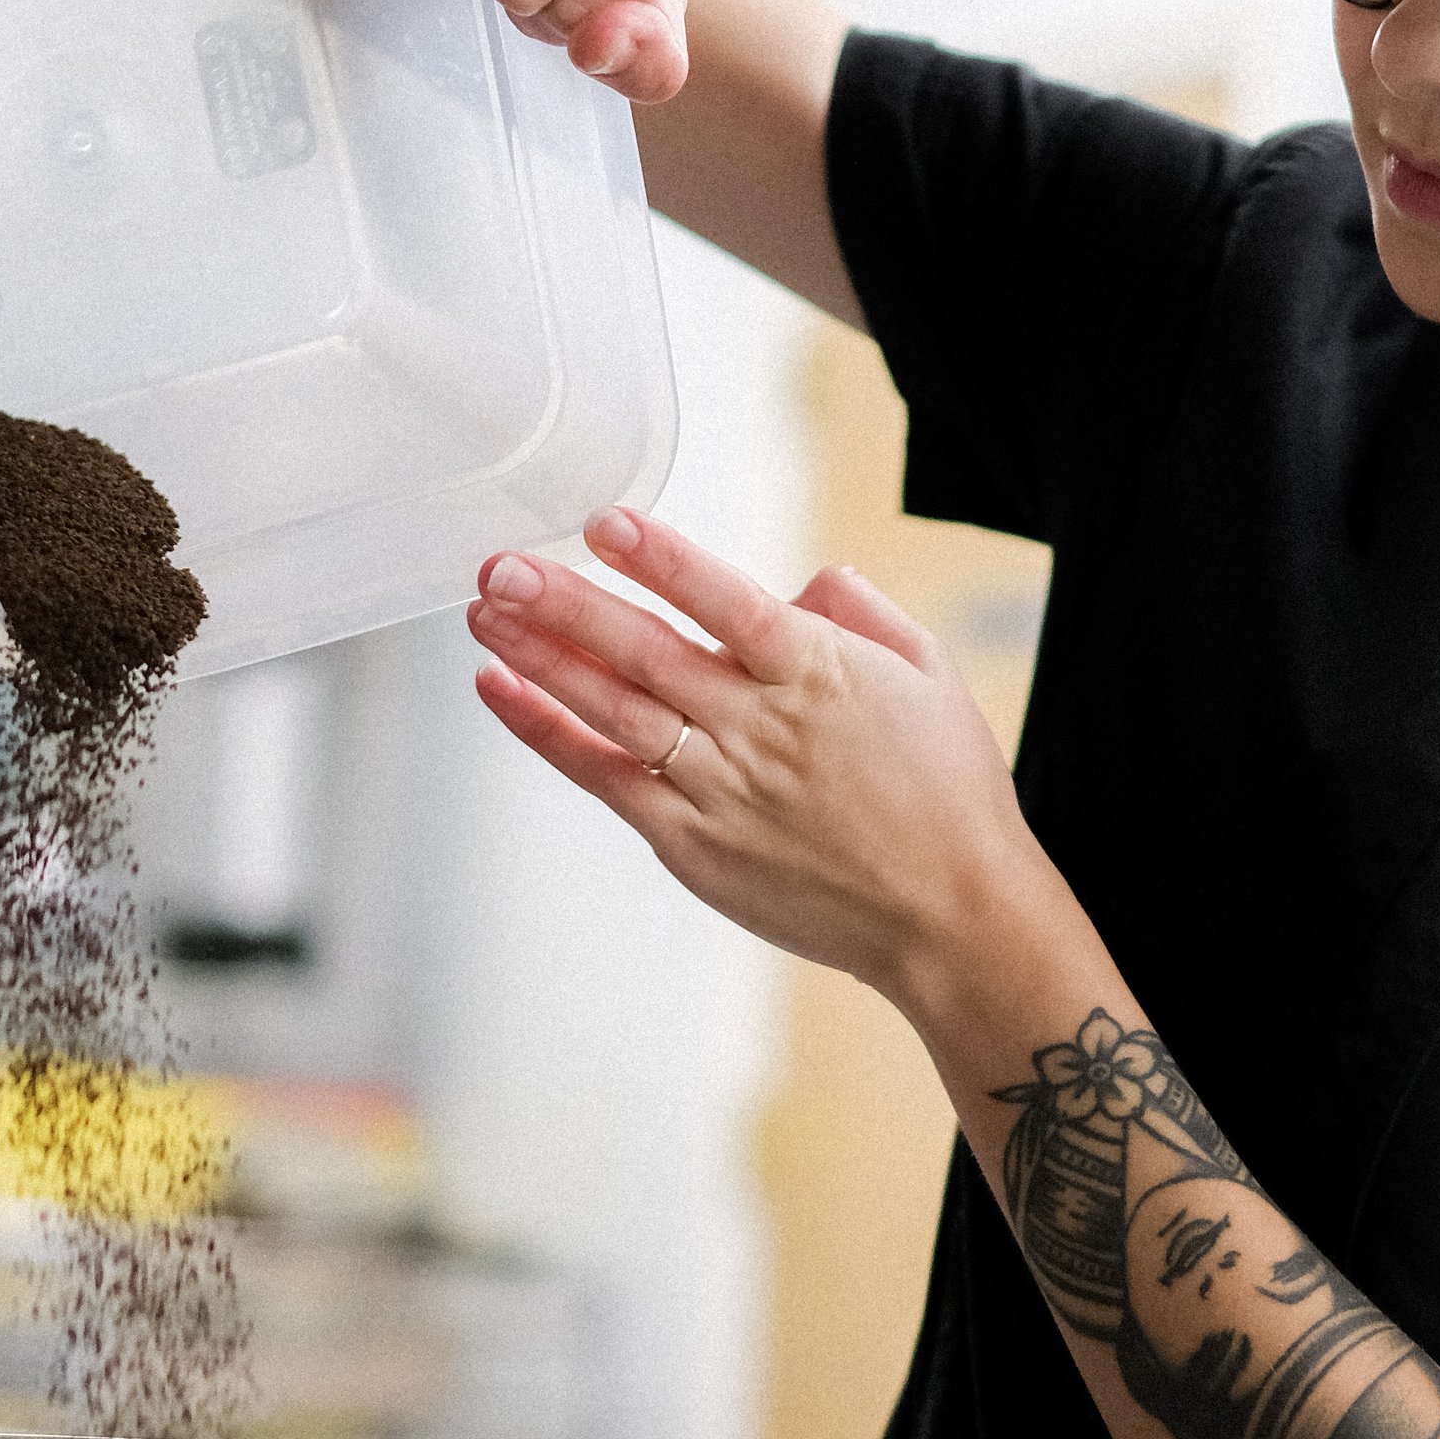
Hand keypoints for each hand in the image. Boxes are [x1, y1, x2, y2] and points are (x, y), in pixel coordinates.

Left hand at [465, 510, 1051, 1012]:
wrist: (952, 915)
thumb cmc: (949, 798)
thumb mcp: (932, 675)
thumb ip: (862, 613)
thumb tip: (801, 581)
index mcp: (817, 673)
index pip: (724, 599)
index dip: (661, 559)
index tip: (604, 523)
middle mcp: (758, 726)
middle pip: (646, 650)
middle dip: (565, 602)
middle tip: (503, 564)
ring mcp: (720, 787)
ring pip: (614, 708)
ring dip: (542, 656)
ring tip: (487, 611)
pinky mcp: (693, 843)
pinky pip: (606, 778)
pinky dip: (550, 734)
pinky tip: (505, 692)